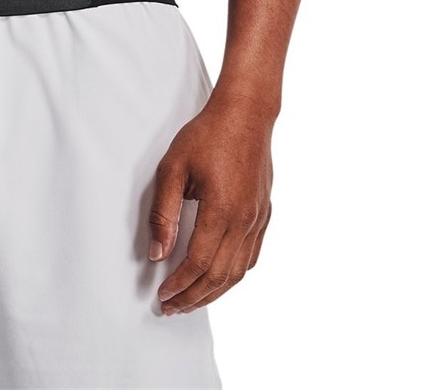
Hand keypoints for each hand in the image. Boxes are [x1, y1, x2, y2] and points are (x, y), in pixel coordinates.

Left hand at [148, 97, 274, 314]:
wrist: (246, 113)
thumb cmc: (206, 135)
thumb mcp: (173, 167)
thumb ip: (164, 212)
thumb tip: (158, 253)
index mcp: (221, 209)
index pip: (198, 262)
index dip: (179, 284)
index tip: (163, 295)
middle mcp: (244, 220)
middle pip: (219, 275)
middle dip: (194, 297)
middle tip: (172, 308)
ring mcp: (258, 218)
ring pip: (238, 271)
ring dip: (214, 292)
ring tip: (192, 300)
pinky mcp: (265, 213)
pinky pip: (251, 256)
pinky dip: (234, 274)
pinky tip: (219, 277)